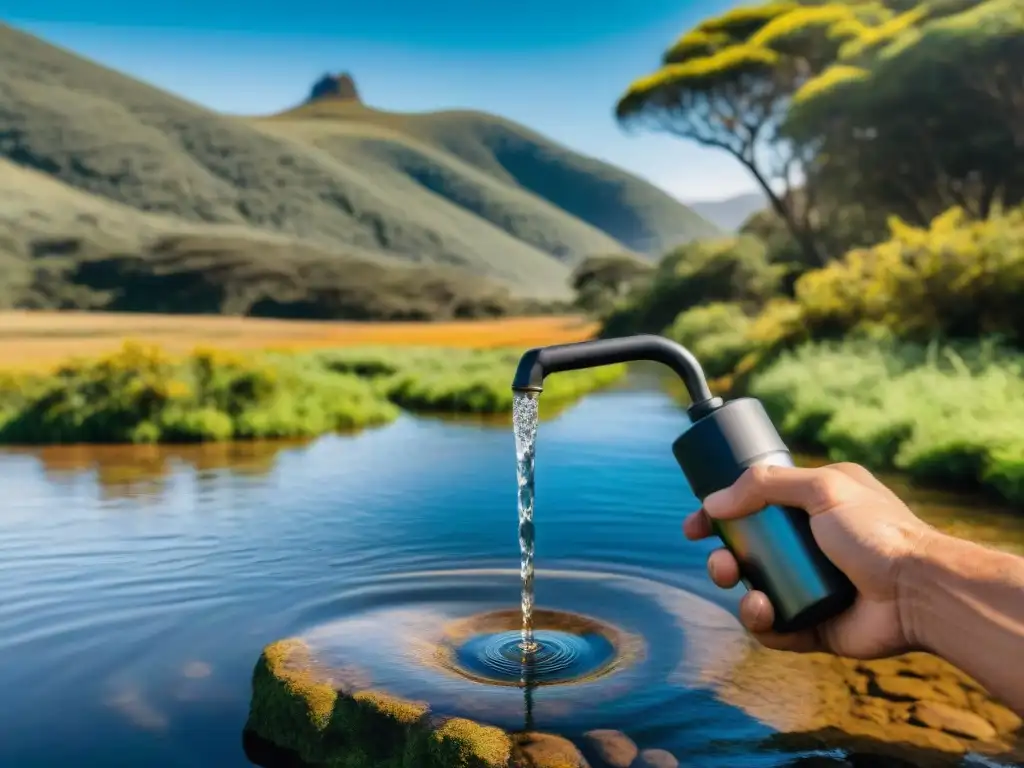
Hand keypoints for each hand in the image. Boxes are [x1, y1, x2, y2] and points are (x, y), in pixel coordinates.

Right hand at [683, 462, 935, 658]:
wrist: (919, 591)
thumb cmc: (878, 533)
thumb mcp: (823, 488)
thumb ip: (765, 485)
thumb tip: (713, 502)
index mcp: (812, 508)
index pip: (753, 509)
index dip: (719, 517)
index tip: (694, 526)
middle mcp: (809, 548)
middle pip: (746, 554)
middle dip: (722, 559)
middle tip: (722, 564)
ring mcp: (811, 589)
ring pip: (753, 593)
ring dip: (737, 591)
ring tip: (745, 589)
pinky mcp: (816, 628)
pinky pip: (774, 630)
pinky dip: (761, 623)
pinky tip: (764, 613)